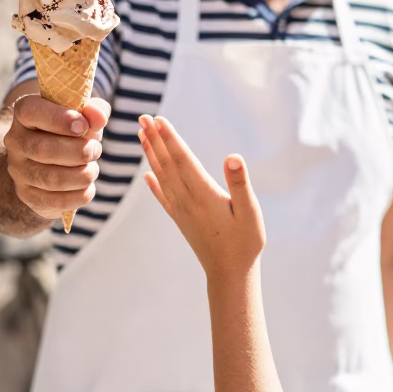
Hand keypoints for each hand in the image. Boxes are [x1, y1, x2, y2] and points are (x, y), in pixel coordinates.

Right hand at [4, 94, 109, 219]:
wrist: (57, 161)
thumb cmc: (72, 131)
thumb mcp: (84, 115)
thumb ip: (94, 110)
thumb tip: (98, 118)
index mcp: (24, 113)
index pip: (31, 111)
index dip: (59, 118)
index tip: (83, 125)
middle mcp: (15, 141)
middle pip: (43, 150)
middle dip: (79, 151)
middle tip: (95, 149)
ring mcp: (18, 170)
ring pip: (51, 179)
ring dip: (82, 174)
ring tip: (92, 168)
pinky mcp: (27, 195)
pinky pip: (56, 201)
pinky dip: (80, 194)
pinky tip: (87, 186)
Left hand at [138, 115, 264, 279]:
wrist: (230, 274)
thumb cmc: (245, 243)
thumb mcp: (250, 212)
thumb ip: (239, 184)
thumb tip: (232, 157)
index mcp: (203, 194)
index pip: (182, 159)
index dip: (170, 138)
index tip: (158, 119)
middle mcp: (187, 200)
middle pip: (167, 164)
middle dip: (155, 139)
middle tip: (142, 117)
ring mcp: (181, 210)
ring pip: (161, 177)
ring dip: (152, 155)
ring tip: (142, 136)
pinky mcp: (181, 220)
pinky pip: (163, 197)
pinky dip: (153, 184)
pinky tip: (146, 176)